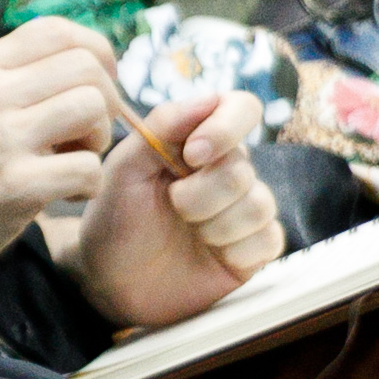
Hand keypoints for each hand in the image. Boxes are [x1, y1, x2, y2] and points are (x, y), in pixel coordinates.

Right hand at [0, 19, 121, 279]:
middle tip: (87, 132)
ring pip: (93, 109)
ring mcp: (1, 138)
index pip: (55, 30)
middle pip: (86, 66)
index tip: (99, 82)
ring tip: (73, 160)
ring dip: (98, 140)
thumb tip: (78, 59)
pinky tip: (65, 194)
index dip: (96, 51)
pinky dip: (89, 184)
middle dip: (105, 100)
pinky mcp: (17, 185)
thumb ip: (7, 76)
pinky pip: (89, 168)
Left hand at [67, 90, 278, 330]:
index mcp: (197, 142)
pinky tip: (212, 254)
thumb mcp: (124, 168)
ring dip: (214, 225)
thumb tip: (210, 97)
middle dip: (199, 195)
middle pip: (241, 168)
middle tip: (172, 207)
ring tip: (187, 232)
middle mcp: (227, 171)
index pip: (241, 109)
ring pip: (259, 204)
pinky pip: (269, 239)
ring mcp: (244, 210)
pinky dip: (236, 249)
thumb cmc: (114, 218)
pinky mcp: (255, 249)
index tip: (192, 155)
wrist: (109, 281)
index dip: (225, 128)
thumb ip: (163, 127)